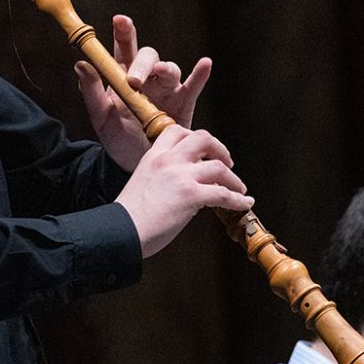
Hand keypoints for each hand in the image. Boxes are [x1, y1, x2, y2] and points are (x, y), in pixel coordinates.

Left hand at [77, 15, 211, 171]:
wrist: (135, 164)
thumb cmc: (116, 139)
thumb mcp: (101, 117)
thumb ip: (91, 91)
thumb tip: (80, 64)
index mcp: (124, 76)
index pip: (124, 48)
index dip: (123, 32)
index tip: (120, 20)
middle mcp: (147, 78)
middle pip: (149, 57)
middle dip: (142, 63)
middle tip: (133, 80)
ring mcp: (167, 90)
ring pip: (171, 69)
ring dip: (166, 69)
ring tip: (162, 74)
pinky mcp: (184, 104)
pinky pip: (193, 87)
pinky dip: (200, 75)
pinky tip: (204, 64)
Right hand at [114, 125, 252, 257]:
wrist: (120, 231)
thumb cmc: (129, 216)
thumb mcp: (142, 182)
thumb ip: (162, 176)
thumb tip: (183, 185)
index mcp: (154, 156)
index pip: (177, 131)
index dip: (195, 138)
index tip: (203, 150)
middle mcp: (168, 160)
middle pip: (203, 139)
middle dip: (220, 149)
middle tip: (227, 162)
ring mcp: (181, 176)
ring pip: (219, 167)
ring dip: (234, 179)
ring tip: (239, 189)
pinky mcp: (191, 195)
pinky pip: (223, 194)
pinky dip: (238, 199)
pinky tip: (243, 204)